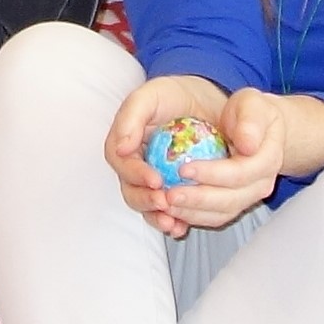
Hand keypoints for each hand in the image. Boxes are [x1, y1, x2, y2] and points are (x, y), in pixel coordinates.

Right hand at [109, 70, 260, 237]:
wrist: (203, 101)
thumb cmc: (174, 96)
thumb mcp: (151, 95)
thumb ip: (132, 115)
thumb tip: (121, 148)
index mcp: (125, 144)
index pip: (121, 163)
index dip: (135, 175)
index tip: (155, 180)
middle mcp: (135, 166)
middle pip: (131, 191)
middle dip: (145, 201)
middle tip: (164, 203)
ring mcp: (154, 181)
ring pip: (148, 206)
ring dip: (157, 218)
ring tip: (172, 223)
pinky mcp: (173, 191)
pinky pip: (170, 212)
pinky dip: (174, 221)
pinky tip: (182, 228)